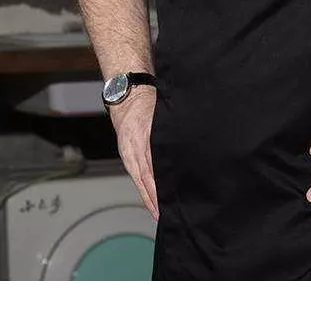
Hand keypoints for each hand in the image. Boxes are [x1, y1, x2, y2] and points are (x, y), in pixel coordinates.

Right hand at [110, 87, 158, 219]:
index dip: (158, 185)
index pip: (153, 167)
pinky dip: (143, 190)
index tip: (167, 200)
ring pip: (140, 180)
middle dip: (154, 198)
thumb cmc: (147, 104)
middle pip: (145, 178)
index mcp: (143, 139)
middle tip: (165, 214)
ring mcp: (128, 153)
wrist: (127, 96)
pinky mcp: (127, 156)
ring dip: (149, 198)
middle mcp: (133, 148)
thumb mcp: (161, 117)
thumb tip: (183, 154)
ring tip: (158, 213)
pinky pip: (135, 176)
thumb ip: (170, 135)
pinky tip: (150, 201)